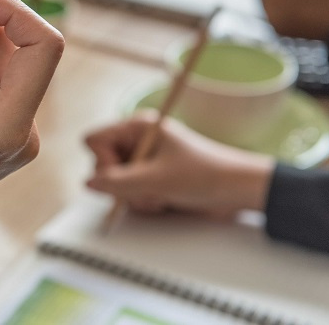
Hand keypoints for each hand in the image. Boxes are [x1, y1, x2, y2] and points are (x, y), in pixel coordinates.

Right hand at [84, 113, 274, 214]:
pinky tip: (164, 202)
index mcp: (138, 127)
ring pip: (115, 182)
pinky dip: (144, 201)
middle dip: (122, 185)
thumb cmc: (205, 175)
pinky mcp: (152, 178)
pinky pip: (130, 193)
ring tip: (160, 197)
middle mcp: (138, 140)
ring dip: (135, 196)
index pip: (94, 141)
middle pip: (102, 164)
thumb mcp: (157, 180)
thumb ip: (117, 183)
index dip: (102, 162)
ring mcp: (145, 160)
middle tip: (147, 190)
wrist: (240, 191)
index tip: (124, 174)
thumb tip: (88, 183)